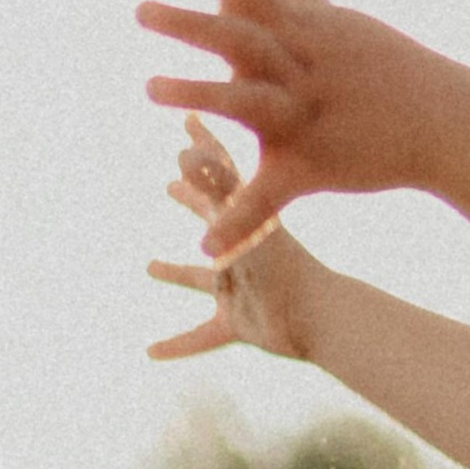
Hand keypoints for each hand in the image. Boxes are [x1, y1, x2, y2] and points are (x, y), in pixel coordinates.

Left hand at [137, 0, 449, 257]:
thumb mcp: (337, 24)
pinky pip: (270, 195)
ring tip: (149, 89)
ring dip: (200, 93)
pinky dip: (238, 223)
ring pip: (248, 100)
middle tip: (141, 10)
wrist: (444, 120)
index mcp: (297, 30)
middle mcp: (296, 65)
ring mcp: (304, 115)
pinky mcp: (312, 165)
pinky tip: (204, 248)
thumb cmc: (386, 70)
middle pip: (239, 35)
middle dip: (190, 23)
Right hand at [147, 124, 321, 361]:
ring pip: (200, 279)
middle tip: (169, 182)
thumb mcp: (245, 222)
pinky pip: (200, 337)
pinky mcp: (240, 325)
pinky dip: (177, 342)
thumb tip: (186, 151)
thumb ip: (218, 187)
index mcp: (244, 220)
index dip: (203, 144)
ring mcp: (240, 288)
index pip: (219, 172)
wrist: (320, 318)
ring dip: (175, 272)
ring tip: (149, 267)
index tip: (188, 116)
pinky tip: (150, 352)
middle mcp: (240, 250)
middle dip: (191, 198)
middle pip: (210, 219)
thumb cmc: (285, 268)